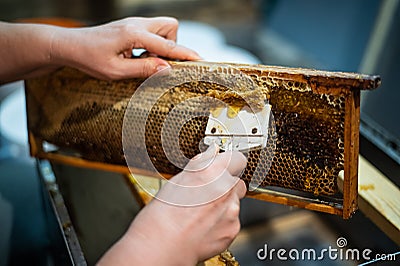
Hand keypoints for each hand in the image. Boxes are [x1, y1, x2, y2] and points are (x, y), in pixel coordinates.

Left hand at [51, 17, 200, 78]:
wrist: (70, 45)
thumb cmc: (89, 58)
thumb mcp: (116, 70)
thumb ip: (143, 69)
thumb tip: (167, 69)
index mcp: (134, 34)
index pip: (168, 45)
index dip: (185, 55)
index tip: (201, 61)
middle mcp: (136, 24)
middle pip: (170, 27)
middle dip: (172, 45)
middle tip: (158, 63)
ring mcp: (134, 23)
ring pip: (162, 28)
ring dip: (162, 45)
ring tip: (145, 61)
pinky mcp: (131, 27)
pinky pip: (152, 32)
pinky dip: (152, 45)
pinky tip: (138, 56)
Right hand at [98, 144, 246, 264]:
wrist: (162, 244)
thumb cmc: (163, 214)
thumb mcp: (178, 180)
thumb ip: (200, 165)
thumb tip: (211, 154)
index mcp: (211, 171)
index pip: (236, 158)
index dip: (231, 162)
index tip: (227, 165)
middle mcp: (225, 188)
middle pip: (237, 181)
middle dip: (226, 186)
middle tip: (208, 194)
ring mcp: (232, 209)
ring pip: (234, 202)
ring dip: (223, 205)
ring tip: (201, 213)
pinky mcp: (233, 228)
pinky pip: (232, 220)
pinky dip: (222, 222)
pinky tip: (204, 224)